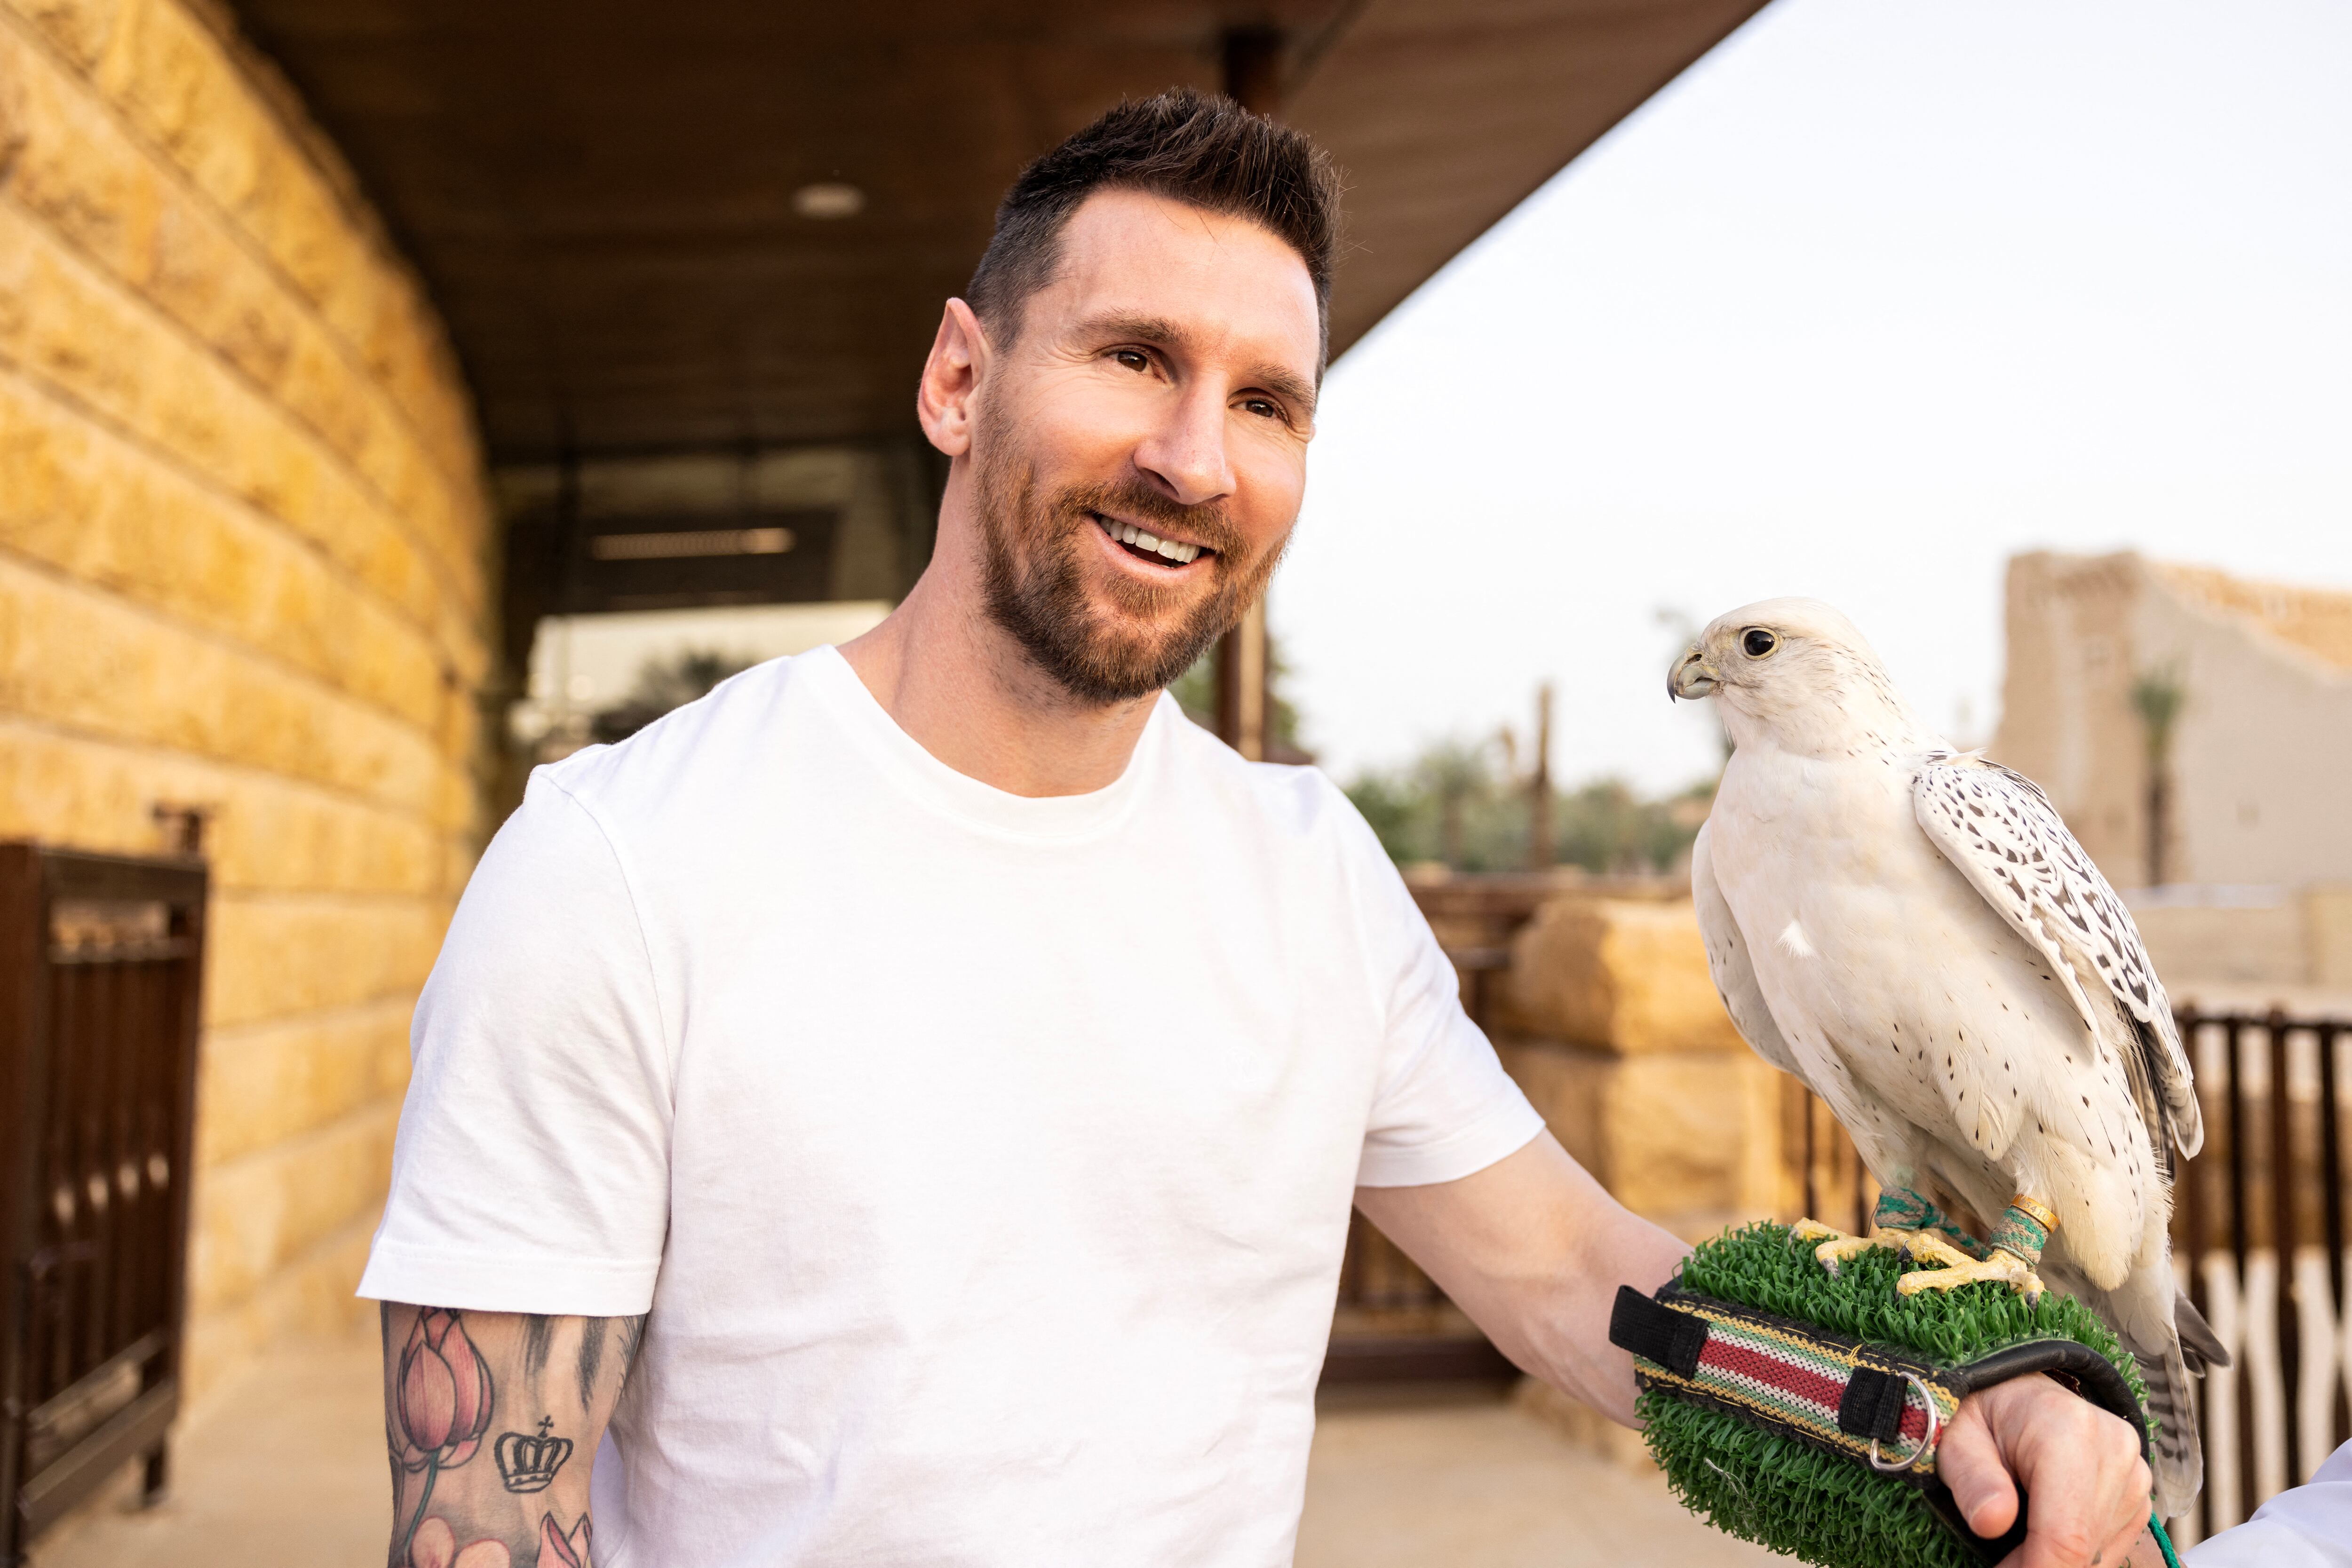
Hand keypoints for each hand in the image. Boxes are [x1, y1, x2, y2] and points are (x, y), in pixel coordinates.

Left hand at [1939, 1374, 2152, 1567]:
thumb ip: (1972, 1479)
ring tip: (2017, 1540)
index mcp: (2068, 1430)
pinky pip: (2110, 1546)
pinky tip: (2044, 1533)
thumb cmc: (1982, 1416)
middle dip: (2039, 1566)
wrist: (2019, 1394)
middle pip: (2084, 1549)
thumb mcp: (1957, 1439)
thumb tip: (1992, 1522)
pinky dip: (2077, 1554)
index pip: (2066, 1533)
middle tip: (2001, 1562)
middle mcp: (2114, 1449)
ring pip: (2099, 1554)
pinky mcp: (2138, 1494)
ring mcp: (2134, 1473)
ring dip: (2056, 1560)